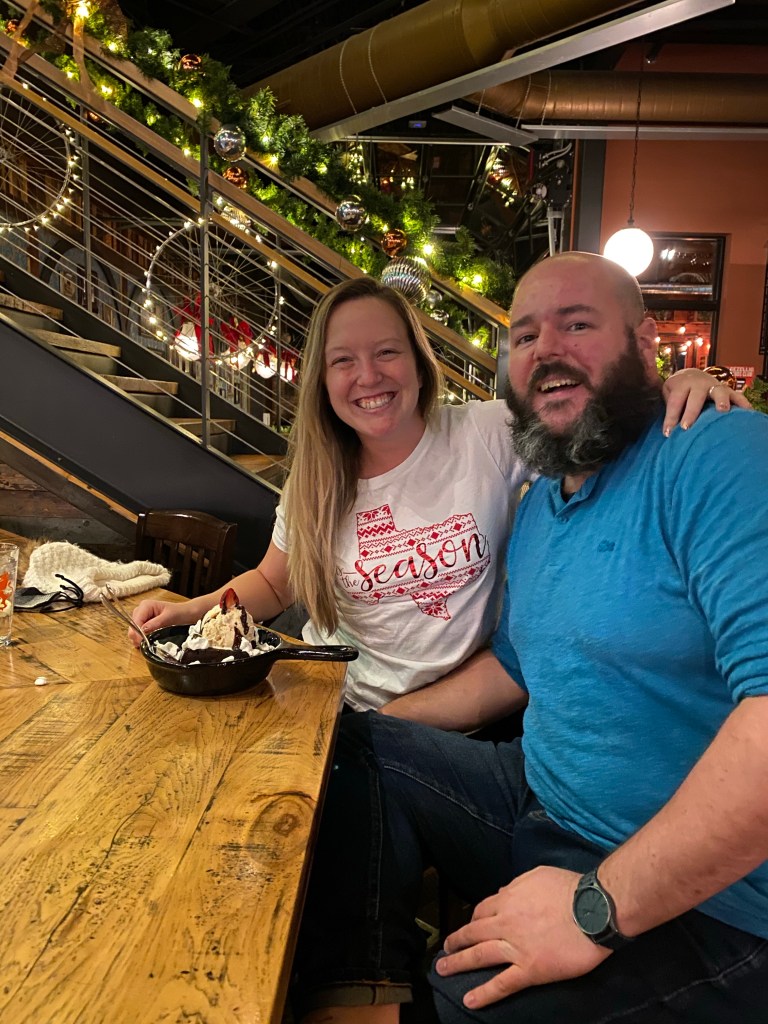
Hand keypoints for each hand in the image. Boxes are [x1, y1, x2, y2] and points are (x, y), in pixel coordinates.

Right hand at [129, 598, 195, 645]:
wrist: (187, 614)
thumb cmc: (180, 613)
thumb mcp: (169, 618)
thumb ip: (155, 623)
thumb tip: (142, 630)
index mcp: (145, 605)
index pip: (136, 621)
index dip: (137, 632)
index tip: (142, 642)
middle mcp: (141, 610)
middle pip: (132, 626)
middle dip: (137, 636)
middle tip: (145, 645)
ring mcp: (142, 618)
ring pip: (134, 631)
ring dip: (139, 639)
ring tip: (147, 644)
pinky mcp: (145, 624)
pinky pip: (138, 633)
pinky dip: (141, 639)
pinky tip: (147, 642)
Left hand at [436, 866, 609, 1009]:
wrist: (594, 909)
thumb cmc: (570, 888)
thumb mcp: (538, 875)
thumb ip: (516, 885)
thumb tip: (503, 893)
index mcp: (508, 899)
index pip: (482, 911)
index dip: (472, 920)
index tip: (468, 926)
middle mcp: (506, 923)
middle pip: (473, 933)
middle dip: (456, 942)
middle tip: (444, 949)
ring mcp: (516, 948)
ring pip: (480, 956)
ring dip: (458, 963)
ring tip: (444, 970)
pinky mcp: (530, 970)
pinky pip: (502, 984)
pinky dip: (484, 993)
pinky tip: (470, 999)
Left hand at [662, 368, 750, 435]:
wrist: (690, 374)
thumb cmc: (677, 390)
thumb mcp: (668, 393)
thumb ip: (668, 405)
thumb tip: (666, 429)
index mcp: (682, 384)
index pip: (675, 402)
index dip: (670, 418)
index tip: (667, 433)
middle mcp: (699, 383)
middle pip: (695, 397)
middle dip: (691, 412)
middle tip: (686, 427)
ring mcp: (714, 386)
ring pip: (719, 392)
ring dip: (721, 401)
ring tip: (723, 411)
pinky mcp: (727, 390)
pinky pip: (737, 396)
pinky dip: (742, 403)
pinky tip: (747, 411)